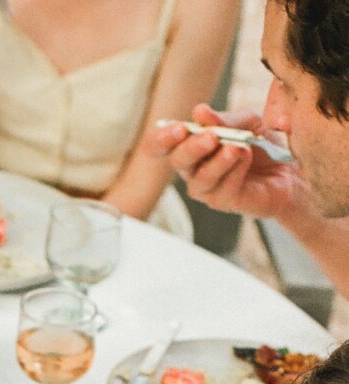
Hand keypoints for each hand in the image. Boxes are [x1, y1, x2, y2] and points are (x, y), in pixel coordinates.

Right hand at [146, 103, 300, 221]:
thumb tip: (199, 112)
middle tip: (211, 137)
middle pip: (178, 162)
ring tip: (237, 147)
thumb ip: (223, 120)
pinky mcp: (224, 202)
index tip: (179, 128)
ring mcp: (207, 189)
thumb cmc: (263, 144)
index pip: (162, 146)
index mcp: (191, 146)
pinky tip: (247, 156)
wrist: (291, 169)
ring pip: (199, 178)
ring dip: (217, 161)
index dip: (162, 139)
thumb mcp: (246, 122)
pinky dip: (235, 170)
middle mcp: (193, 170)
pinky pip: (222, 188)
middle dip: (192, 148)